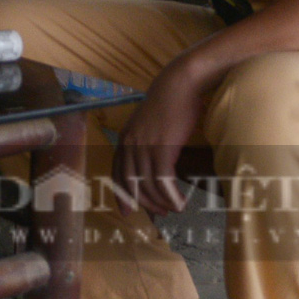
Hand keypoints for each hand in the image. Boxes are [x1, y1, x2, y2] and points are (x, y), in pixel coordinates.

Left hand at [112, 60, 208, 215]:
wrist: (179, 84)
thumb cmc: (169, 103)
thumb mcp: (150, 123)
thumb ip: (146, 141)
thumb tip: (153, 162)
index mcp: (125, 138)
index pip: (117, 173)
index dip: (121, 194)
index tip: (126, 211)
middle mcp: (130, 143)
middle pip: (131, 183)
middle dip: (145, 202)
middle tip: (160, 214)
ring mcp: (145, 145)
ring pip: (149, 184)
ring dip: (162, 201)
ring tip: (175, 208)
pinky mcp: (162, 147)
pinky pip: (164, 180)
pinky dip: (171, 195)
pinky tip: (181, 201)